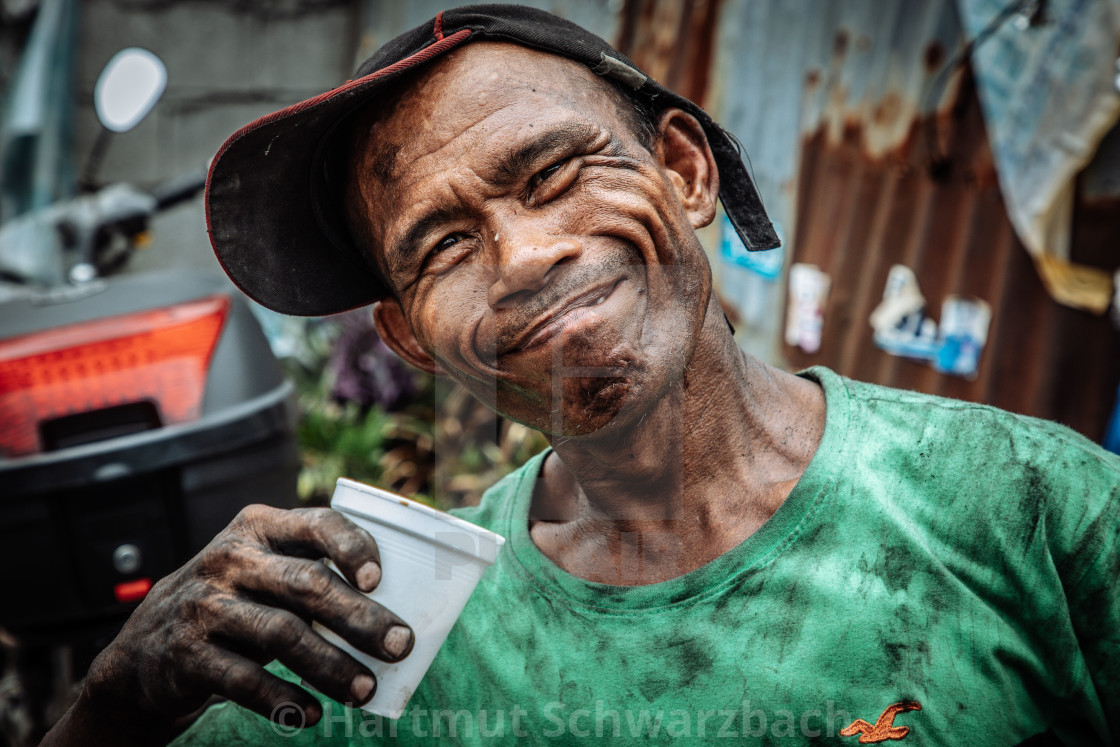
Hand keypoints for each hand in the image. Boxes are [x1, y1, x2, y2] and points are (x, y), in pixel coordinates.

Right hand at [81, 504, 412, 727]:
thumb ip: (315, 575)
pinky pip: (244, 679)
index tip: (380, 580)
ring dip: (331, 666)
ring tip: (366, 690)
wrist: (149, 645)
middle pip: (306, 585)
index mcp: (261, 527)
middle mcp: (231, 559)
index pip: (317, 524)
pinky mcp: (187, 653)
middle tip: (399, 646)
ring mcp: (205, 605)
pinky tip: (312, 714)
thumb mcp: (267, 571)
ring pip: (282, 635)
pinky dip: (283, 699)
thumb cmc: (238, 600)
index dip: (352, 548)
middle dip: (359, 618)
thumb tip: (394, 615)